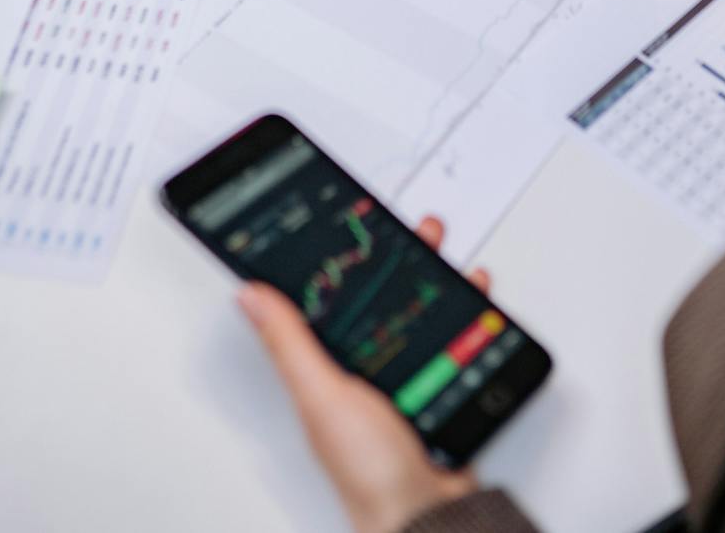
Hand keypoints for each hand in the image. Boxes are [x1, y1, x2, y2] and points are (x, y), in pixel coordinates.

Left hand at [238, 217, 489, 532]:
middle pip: (378, 296)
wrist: (429, 517)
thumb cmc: (368, 473)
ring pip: (417, 309)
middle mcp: (362, 370)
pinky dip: (467, 310)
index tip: (344, 221)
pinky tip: (474, 294)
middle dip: (398, 255)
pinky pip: (452, 336)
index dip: (336, 257)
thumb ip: (291, 343)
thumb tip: (250, 296)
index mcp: (326, 369)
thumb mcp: (323, 395)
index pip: (325, 300)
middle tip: (412, 226)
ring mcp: (403, 378)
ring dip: (433, 274)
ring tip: (442, 248)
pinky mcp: (438, 387)